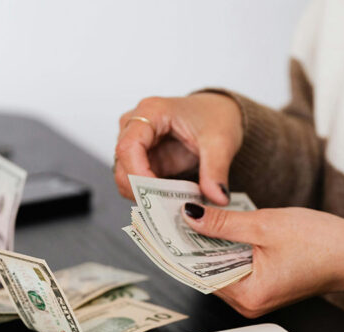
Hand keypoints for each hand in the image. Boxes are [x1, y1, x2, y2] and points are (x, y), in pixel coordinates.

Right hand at [113, 93, 242, 204]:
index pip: (128, 146)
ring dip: (145, 195)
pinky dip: (150, 196)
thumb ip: (216, 170)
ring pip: (125, 177)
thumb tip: (217, 197)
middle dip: (140, 190)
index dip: (137, 174)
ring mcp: (137, 143)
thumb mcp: (221, 142)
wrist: (221, 112)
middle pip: (122, 164)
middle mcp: (136, 125)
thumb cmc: (216, 116)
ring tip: (172, 205)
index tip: (156, 195)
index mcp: (151, 111)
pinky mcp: (143, 159)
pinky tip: (170, 201)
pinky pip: (137, 182)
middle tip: (166, 208)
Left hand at [181, 203, 343, 317]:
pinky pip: (235, 268)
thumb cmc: (323, 243)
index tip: (162, 227)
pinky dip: (227, 249)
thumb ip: (223, 223)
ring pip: (220, 269)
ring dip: (209, 245)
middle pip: (206, 272)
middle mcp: (249, 303)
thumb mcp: (265, 225)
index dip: (179, 248)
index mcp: (248, 294)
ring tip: (195, 216)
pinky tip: (220, 228)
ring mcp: (257, 297)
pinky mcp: (264, 286)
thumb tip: (190, 217)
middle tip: (174, 215)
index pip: (198, 273)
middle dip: (192, 244)